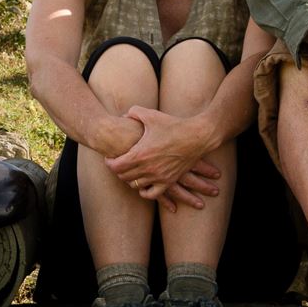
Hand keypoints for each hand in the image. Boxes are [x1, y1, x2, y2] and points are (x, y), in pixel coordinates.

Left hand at [106, 107, 220, 212]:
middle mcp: (148, 168)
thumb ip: (134, 113)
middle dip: (118, 170)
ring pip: (135, 185)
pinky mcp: (169, 181)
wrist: (197, 136)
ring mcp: (159, 176)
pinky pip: (151, 194)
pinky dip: (144, 191)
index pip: (115, 166)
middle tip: (119, 162)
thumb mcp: (151, 115)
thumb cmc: (174, 125)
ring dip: (130, 178)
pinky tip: (143, 183)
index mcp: (140, 154)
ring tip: (131, 170)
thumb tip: (124, 116)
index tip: (110, 157)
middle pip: (123, 176)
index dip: (109, 162)